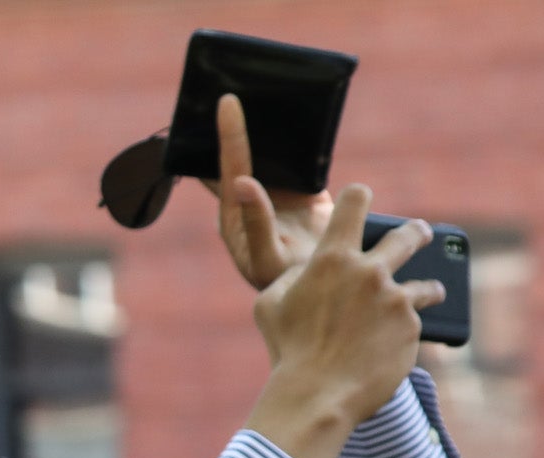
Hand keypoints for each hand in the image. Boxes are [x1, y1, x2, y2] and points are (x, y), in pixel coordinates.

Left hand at [213, 93, 331, 290]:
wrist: (317, 290)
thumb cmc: (281, 283)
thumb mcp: (264, 257)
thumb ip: (254, 221)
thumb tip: (240, 180)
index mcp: (234, 211)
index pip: (227, 164)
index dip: (228, 133)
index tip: (227, 100)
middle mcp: (250, 196)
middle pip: (243, 149)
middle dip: (239, 119)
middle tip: (237, 81)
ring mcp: (276, 190)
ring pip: (272, 150)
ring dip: (272, 124)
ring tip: (273, 88)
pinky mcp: (305, 190)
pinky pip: (302, 157)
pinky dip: (302, 137)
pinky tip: (305, 113)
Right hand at [242, 190, 439, 457]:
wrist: (317, 395)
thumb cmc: (287, 350)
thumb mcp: (269, 305)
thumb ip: (291, 277)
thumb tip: (307, 269)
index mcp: (332, 259)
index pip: (355, 201)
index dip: (358, 197)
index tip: (362, 199)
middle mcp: (371, 272)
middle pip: (408, 235)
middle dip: (416, 232)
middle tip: (421, 234)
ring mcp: (396, 300)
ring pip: (424, 285)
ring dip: (428, 287)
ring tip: (434, 291)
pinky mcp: (412, 328)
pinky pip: (414, 324)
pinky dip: (406, 332)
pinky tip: (397, 344)